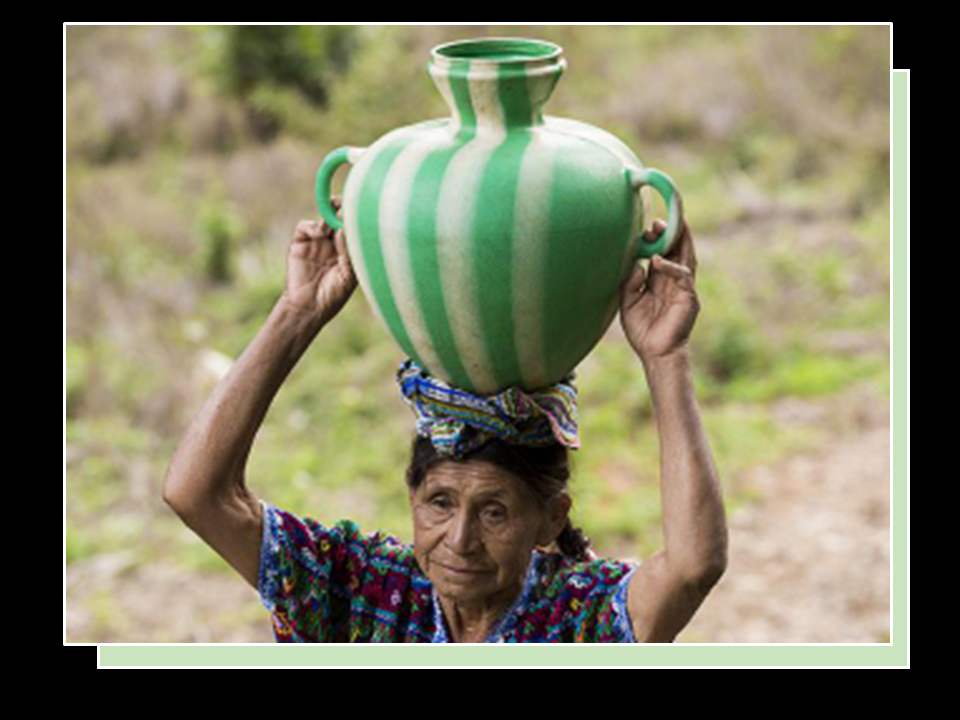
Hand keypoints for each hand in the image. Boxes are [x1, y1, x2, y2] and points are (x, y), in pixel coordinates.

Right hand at [283, 198, 357, 325]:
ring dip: (329, 214)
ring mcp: (316, 242)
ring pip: (322, 218)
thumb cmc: (332, 295)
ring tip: (335, 215)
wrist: (309, 307)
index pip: (351, 227)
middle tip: (346, 204)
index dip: (355, 218)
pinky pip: (305, 226)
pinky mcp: (299, 243)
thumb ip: (349, 253)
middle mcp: (332, 243)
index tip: (361, 210)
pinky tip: (320, 233)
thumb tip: (346, 230)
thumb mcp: (348, 275)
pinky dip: (312, 226)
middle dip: (342, 208)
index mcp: (346, 249)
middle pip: (337, 217)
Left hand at [620, 220, 699, 363]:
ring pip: (685, 257)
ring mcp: (684, 288)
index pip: (662, 252)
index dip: (657, 238)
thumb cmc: (642, 330)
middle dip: (670, 232)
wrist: (656, 354)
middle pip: (677, 249)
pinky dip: (670, 267)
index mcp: (659, 279)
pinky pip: (682, 277)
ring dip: (678, 241)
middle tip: (658, 219)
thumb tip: (635, 266)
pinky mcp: (689, 298)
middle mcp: (673, 280)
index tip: (646, 227)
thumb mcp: (628, 303)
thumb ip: (630, 284)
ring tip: (667, 225)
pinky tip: (656, 260)